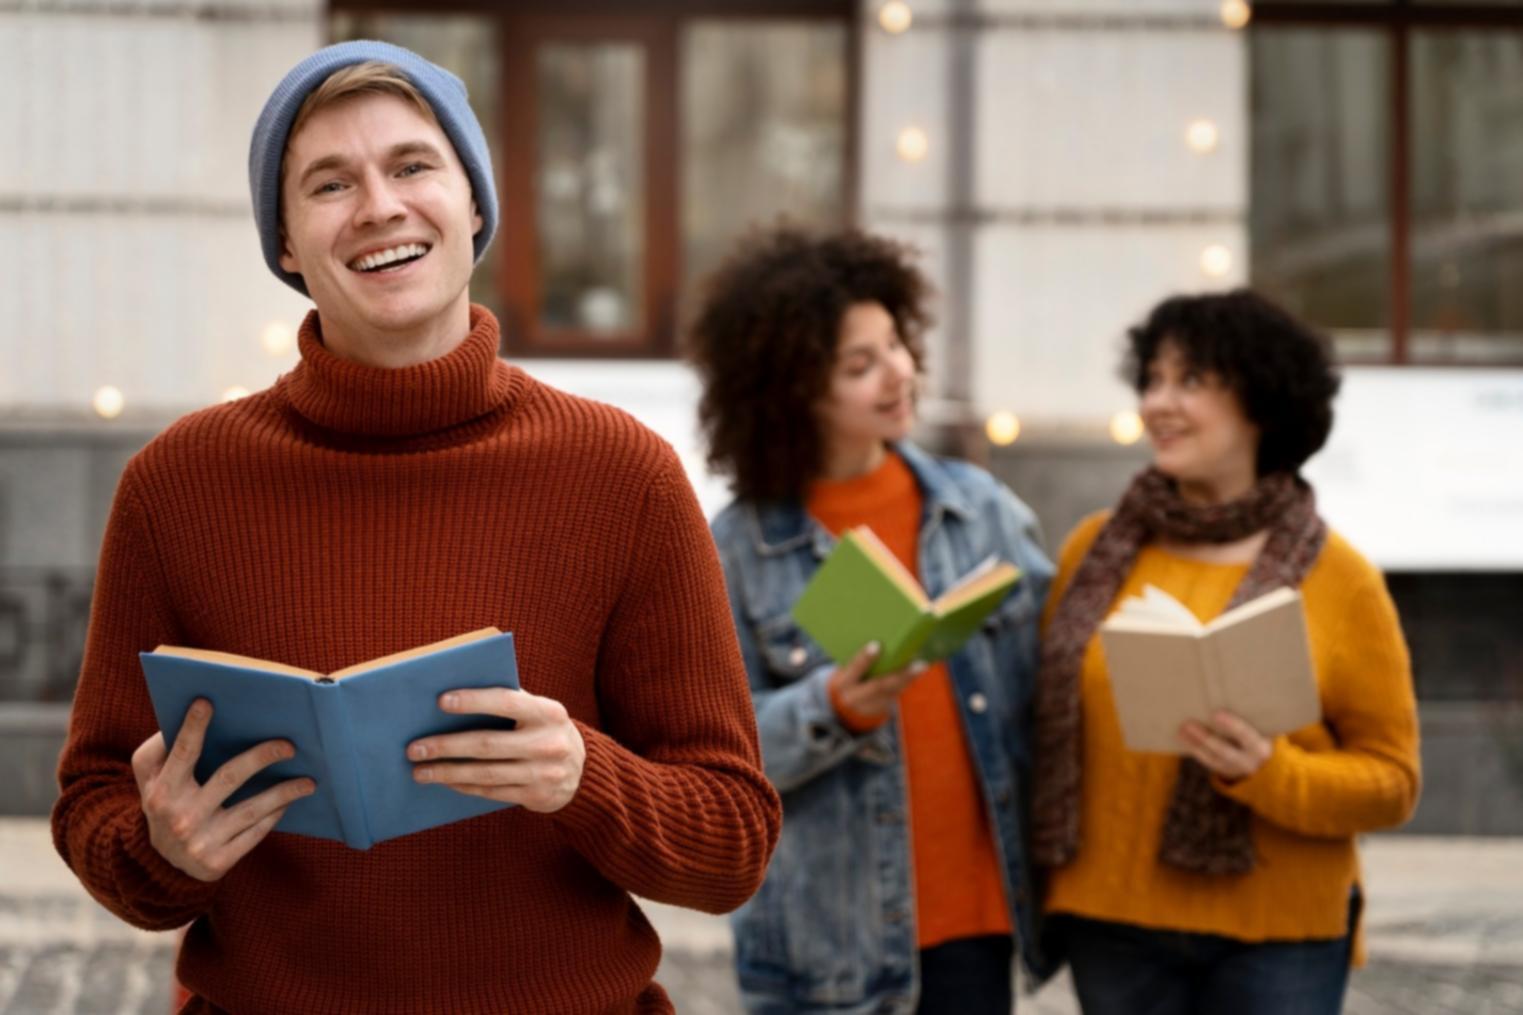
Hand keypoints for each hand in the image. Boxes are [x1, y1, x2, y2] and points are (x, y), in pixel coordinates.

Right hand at [131, 699, 315, 881]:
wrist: (160, 863)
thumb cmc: (163, 803)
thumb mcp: (149, 778)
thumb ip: (160, 748)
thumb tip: (193, 713)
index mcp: (162, 790)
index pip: (182, 754)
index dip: (193, 728)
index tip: (208, 702)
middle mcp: (180, 816)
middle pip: (229, 777)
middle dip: (261, 758)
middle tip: (289, 745)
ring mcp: (200, 841)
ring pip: (251, 809)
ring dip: (284, 792)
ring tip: (309, 782)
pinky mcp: (217, 861)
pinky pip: (255, 833)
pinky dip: (274, 815)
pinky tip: (289, 802)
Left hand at [408, 688, 584, 812]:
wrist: (583, 772)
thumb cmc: (546, 730)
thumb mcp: (540, 711)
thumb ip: (510, 703)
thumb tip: (453, 701)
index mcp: (548, 712)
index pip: (506, 702)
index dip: (474, 701)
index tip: (441, 701)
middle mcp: (548, 743)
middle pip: (487, 744)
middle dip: (446, 746)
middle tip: (415, 748)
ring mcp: (542, 773)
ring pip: (484, 774)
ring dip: (447, 772)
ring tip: (420, 770)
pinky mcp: (535, 796)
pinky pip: (491, 792)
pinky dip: (463, 785)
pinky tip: (444, 780)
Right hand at [827, 642, 929, 719]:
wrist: (844, 703)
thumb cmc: (848, 675)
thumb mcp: (846, 669)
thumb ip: (858, 659)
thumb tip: (882, 639)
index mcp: (842, 683)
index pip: (854, 668)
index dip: (864, 658)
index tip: (876, 644)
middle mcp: (853, 697)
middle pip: (879, 685)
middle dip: (900, 675)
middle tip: (918, 663)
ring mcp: (867, 706)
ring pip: (891, 692)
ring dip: (908, 678)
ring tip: (922, 665)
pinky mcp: (879, 708)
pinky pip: (895, 694)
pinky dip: (906, 682)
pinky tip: (917, 671)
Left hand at [1178, 710, 1272, 781]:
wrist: (1262, 756)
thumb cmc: (1259, 728)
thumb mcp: (1260, 724)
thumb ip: (1249, 714)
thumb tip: (1232, 682)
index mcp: (1260, 746)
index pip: (1246, 735)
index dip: (1232, 725)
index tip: (1216, 713)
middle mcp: (1249, 761)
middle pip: (1225, 751)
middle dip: (1206, 738)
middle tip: (1188, 723)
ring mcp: (1235, 768)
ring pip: (1212, 758)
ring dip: (1194, 743)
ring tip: (1181, 729)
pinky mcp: (1223, 770)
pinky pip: (1206, 761)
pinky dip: (1194, 748)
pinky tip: (1181, 737)